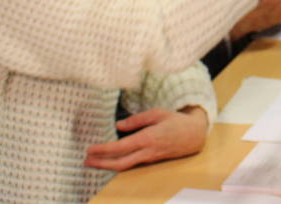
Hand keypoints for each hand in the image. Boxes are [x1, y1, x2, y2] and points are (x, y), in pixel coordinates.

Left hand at [84, 106, 208, 171]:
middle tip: (85, 160)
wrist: (194, 135)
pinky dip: (118, 164)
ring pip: (125, 166)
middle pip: (120, 163)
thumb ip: (137, 120)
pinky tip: (109, 161)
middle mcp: (148, 152)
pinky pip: (131, 164)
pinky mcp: (151, 160)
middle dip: (101, 163)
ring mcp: (150, 158)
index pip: (121, 148)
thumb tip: (118, 126)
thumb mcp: (157, 113)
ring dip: (107, 165)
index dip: (103, 150)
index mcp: (148, 138)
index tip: (90, 149)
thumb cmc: (176, 121)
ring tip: (92, 162)